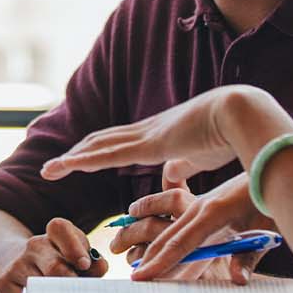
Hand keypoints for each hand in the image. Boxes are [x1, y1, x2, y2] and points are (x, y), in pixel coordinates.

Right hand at [0, 217, 104, 292]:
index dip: (74, 247)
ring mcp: (18, 264)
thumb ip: (92, 261)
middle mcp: (34, 245)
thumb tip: (101, 266)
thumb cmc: (57, 260)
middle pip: (55, 267)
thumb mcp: (75, 255)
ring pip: (42, 286)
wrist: (15, 262)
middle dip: (71, 282)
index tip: (85, 265)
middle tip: (80, 292)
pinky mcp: (5, 282)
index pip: (60, 229)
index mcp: (54, 233)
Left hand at [40, 86, 273, 181]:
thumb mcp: (199, 156)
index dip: (98, 150)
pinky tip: (67, 165)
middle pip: (101, 141)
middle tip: (54, 167)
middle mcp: (147, 131)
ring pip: (98, 147)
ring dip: (72, 158)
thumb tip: (169, 178)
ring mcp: (146, 135)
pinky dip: (85, 160)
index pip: (120, 142)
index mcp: (159, 134)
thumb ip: (182, 166)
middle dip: (77, 154)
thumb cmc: (229, 134)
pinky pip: (109, 154)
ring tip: (49, 170)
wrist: (242, 114)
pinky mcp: (150, 144)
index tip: (79, 159)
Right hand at [114, 165, 271, 282]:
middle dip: (148, 256)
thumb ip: (248, 257)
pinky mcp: (205, 201)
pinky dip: (164, 230)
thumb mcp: (264, 231)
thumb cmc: (270, 201)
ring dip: (149, 241)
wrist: (274, 167)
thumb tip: (237, 280)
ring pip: (169, 226)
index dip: (160, 262)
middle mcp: (201, 206)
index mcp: (213, 213)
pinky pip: (178, 218)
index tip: (141, 276)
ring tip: (129, 253)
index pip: (180, 244)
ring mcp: (201, 202)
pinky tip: (154, 236)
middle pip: (168, 236)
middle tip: (131, 275)